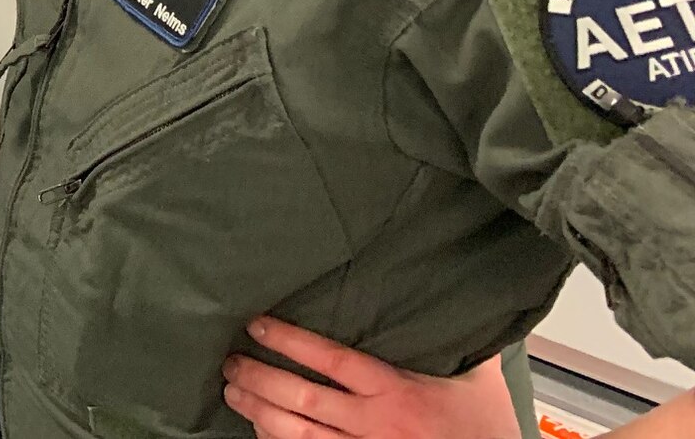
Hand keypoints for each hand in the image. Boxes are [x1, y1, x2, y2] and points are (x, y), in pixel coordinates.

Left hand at [222, 317, 517, 438]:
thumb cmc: (487, 431)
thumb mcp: (478, 379)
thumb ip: (462, 338)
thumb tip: (459, 294)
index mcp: (396, 392)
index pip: (331, 359)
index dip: (289, 340)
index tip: (257, 324)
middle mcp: (373, 425)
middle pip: (301, 397)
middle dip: (258, 376)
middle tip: (230, 360)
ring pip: (295, 433)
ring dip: (258, 410)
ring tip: (233, 390)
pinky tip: (259, 427)